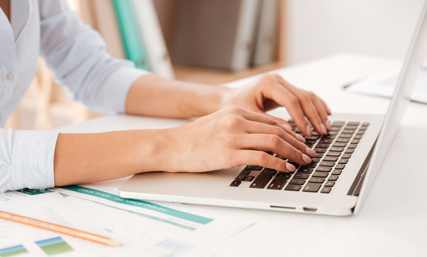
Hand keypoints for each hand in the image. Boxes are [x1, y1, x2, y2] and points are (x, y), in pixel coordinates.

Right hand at [159, 105, 316, 172]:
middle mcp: (237, 120)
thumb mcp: (218, 124)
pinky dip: (278, 163)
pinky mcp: (229, 153)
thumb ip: (240, 126)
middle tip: (309, 153)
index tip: (301, 143)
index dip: (291, 132)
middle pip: (277, 130)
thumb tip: (264, 137)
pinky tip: (286, 168)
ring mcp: (233, 136)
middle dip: (298, 143)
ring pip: (274, 142)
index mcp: (236, 112)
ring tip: (303, 161)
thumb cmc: (193, 139)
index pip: (271, 120)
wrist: (170, 146)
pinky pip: (261, 157)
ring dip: (293, 153)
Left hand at [220, 74, 331, 135]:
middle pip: (303, 97)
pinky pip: (305, 96)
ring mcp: (283, 83)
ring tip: (325, 127)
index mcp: (267, 83)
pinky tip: (326, 115)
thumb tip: (291, 133)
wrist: (227, 99)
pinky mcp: (286, 89)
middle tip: (322, 132)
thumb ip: (270, 123)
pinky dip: (316, 105)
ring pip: (307, 95)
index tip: (307, 132)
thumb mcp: (250, 116)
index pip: (290, 100)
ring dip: (318, 111)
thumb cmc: (235, 106)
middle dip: (314, 116)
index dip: (301, 117)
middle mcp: (277, 80)